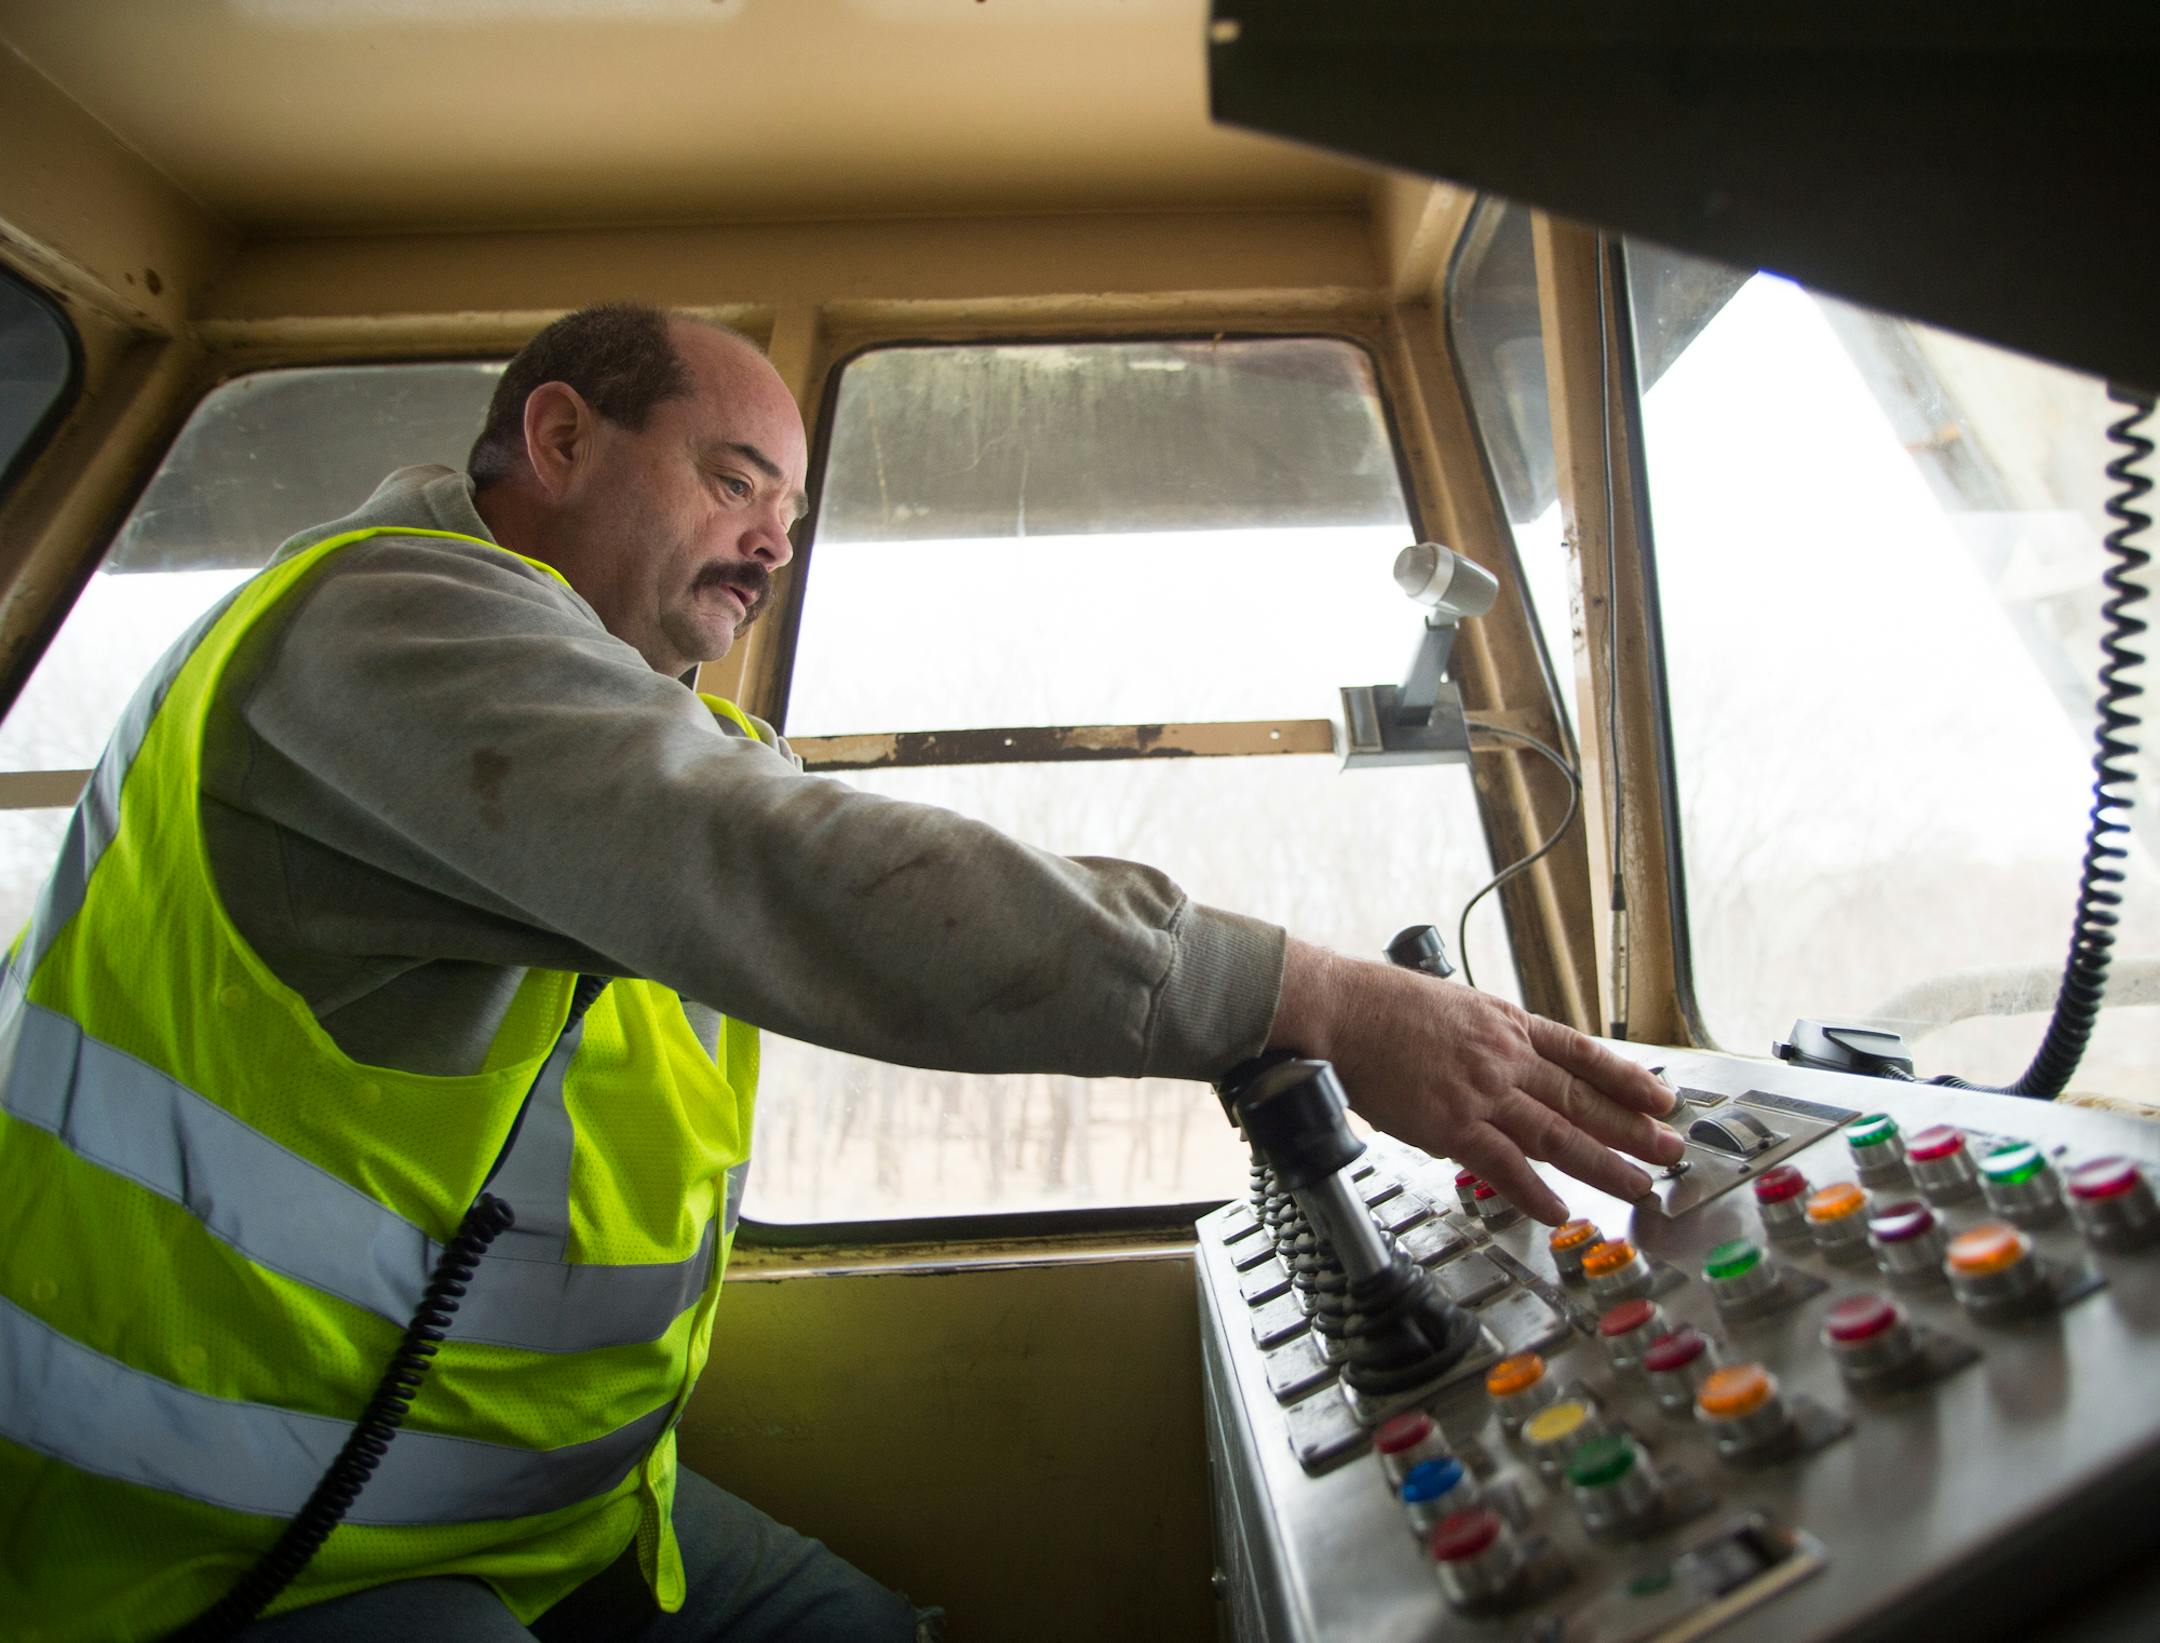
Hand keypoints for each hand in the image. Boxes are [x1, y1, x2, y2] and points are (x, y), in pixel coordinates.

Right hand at [1267, 938, 1681, 1223]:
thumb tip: (1502, 1068)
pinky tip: (1560, 1210)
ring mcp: (1482, 1093)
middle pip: (1583, 1099)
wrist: (1342, 1009)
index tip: (1660, 1099)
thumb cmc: (1381, 1005)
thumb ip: (1483, 1040)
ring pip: (1558, 1135)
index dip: (1627, 1079)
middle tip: (1669, 1150)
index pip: (1582, 1054)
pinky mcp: (1452, 1125)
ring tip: (1638, 1185)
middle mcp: (1505, 1058)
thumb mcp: (1451, 1006)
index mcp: (1506, 1024)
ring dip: (1603, 1164)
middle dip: (1632, 1129)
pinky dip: (1535, 1192)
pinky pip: (1504, 1166)